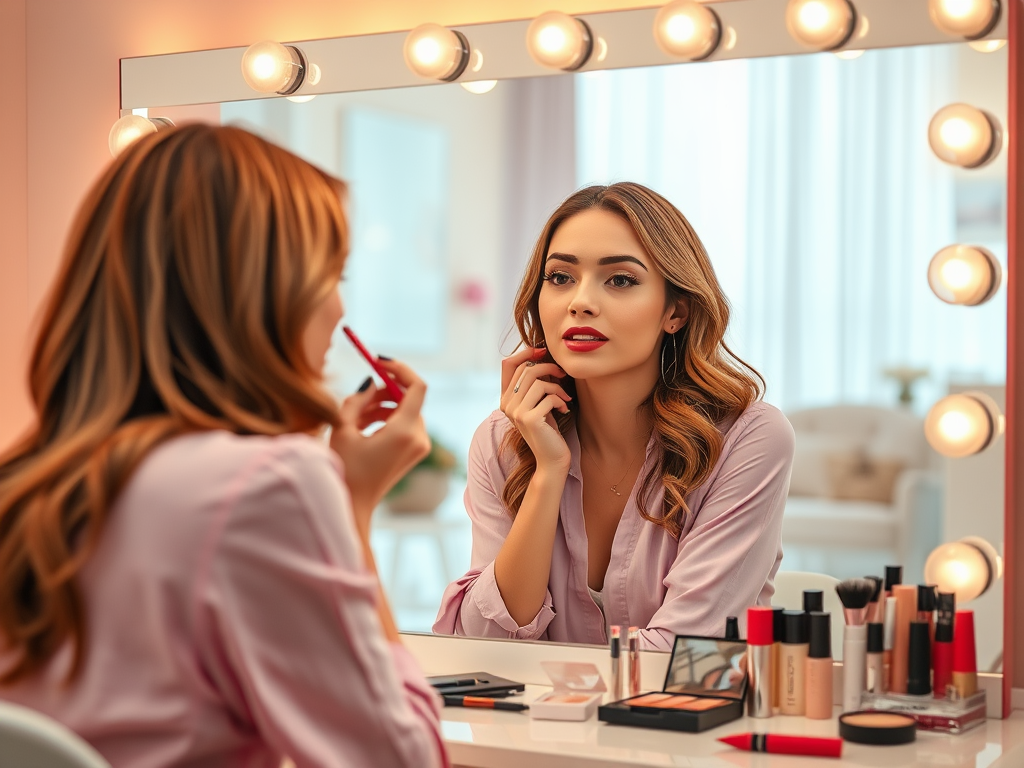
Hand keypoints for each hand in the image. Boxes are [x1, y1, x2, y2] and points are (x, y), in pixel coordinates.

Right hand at [331, 359, 430, 537]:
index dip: (400, 369)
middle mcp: (419, 438)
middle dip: (384, 390)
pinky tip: (362, 426)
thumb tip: (370, 383)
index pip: (417, 387)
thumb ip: (357, 399)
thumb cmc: (344, 469)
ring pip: (404, 410)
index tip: (379, 362)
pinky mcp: (414, 452)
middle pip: (409, 398)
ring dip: (381, 405)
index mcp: (404, 432)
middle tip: (361, 392)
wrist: (354, 505)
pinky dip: (386, 418)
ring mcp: (419, 446)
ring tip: (355, 415)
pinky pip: (404, 424)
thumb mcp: (343, 429)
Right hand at [500, 346, 571, 473]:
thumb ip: (533, 384)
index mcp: (505, 398)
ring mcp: (515, 412)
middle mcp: (506, 404)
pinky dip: (561, 400)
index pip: (507, 364)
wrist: (551, 459)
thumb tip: (541, 356)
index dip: (525, 352)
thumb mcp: (537, 403)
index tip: (543, 351)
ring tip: (564, 399)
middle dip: (549, 368)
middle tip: (562, 375)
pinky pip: (549, 396)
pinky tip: (564, 410)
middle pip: (527, 369)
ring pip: (539, 382)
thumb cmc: (548, 429)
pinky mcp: (529, 419)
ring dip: (557, 388)